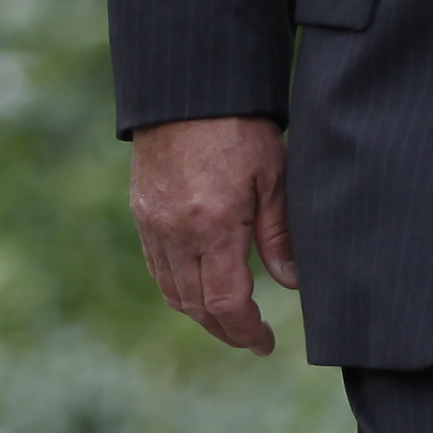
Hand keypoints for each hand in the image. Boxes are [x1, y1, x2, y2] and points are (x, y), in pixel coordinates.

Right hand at [131, 115, 299, 353]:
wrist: (188, 90)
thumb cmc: (241, 127)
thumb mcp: (275, 175)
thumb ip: (280, 233)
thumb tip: (291, 284)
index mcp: (214, 226)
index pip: (226, 304)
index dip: (246, 332)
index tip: (264, 343)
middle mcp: (177, 233)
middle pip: (195, 307)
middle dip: (224, 330)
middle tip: (250, 338)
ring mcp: (153, 224)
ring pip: (171, 291)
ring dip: (199, 313)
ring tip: (229, 318)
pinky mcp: (141, 212)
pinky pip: (156, 266)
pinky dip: (178, 286)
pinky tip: (200, 285)